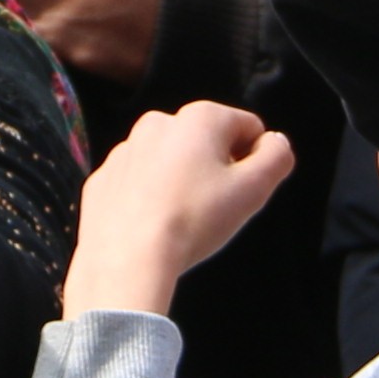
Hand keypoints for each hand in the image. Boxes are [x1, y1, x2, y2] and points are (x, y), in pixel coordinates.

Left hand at [66, 101, 296, 317]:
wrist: (126, 259)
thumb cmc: (194, 220)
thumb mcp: (253, 190)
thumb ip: (277, 158)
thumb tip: (275, 142)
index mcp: (199, 117)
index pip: (248, 127)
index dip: (255, 160)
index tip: (243, 192)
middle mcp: (158, 122)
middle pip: (206, 142)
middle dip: (216, 169)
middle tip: (213, 209)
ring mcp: (123, 150)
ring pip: (169, 161)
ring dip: (181, 182)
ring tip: (181, 220)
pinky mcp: (101, 180)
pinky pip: (137, 183)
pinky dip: (148, 198)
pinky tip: (152, 225)